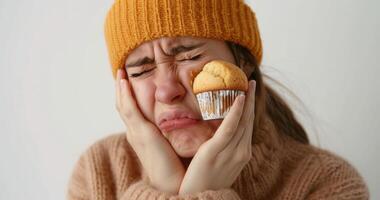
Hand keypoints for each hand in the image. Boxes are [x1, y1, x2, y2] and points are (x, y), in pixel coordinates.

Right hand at [115, 69, 184, 193]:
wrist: (171, 182)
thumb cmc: (175, 165)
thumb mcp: (170, 142)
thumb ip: (171, 130)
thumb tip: (182, 117)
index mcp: (140, 134)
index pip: (130, 111)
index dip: (126, 95)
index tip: (128, 81)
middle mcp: (134, 132)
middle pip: (122, 106)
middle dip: (120, 88)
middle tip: (120, 72)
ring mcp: (135, 132)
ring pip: (122, 105)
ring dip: (120, 87)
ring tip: (121, 72)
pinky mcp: (142, 133)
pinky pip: (130, 109)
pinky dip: (125, 95)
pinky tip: (125, 82)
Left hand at [179, 80, 255, 194]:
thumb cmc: (207, 182)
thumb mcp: (221, 163)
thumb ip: (224, 148)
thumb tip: (222, 132)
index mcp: (242, 153)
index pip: (248, 126)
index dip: (249, 108)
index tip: (249, 92)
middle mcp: (241, 152)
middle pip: (248, 120)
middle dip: (251, 99)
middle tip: (251, 81)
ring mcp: (231, 152)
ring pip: (242, 121)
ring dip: (245, 100)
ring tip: (247, 84)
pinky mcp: (215, 151)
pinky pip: (228, 128)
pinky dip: (235, 112)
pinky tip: (238, 99)